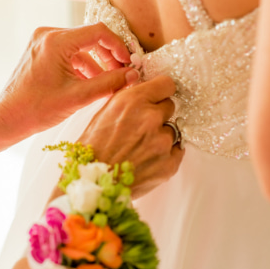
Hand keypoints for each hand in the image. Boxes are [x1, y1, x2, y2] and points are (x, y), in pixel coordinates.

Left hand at [0, 22, 138, 140]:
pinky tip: (91, 84)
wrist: (7, 118)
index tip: (129, 62)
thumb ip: (109, 83)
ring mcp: (43, 42)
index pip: (98, 32)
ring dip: (97, 65)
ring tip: (108, 84)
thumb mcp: (78, 96)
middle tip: (122, 75)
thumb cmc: (36, 109)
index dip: (118, 46)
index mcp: (56, 41)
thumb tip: (133, 75)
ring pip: (80, 48)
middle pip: (90, 38)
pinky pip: (69, 54)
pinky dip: (82, 68)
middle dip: (108, 57)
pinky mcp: (41, 52)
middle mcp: (48, 35)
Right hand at [78, 76, 184, 198]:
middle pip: (170, 106)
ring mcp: (162, 142)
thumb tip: (145, 92)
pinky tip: (146, 158)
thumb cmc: (93, 150)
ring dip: (160, 135)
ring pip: (172, 130)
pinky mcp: (170, 163)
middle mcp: (150, 118)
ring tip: (140, 147)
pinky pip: (176, 149)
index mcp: (132, 101)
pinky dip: (165, 153)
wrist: (93, 184)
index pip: (166, 84)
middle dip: (157, 114)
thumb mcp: (104, 112)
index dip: (160, 90)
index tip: (159, 95)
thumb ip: (128, 99)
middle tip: (141, 127)